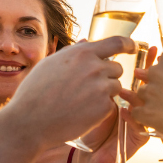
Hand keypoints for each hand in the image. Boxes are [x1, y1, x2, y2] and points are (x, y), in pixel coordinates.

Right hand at [4, 36, 134, 148]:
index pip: (117, 42)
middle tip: (89, 88)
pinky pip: (111, 105)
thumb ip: (73, 52)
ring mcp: (101, 88)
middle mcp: (95, 67)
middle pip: (117, 68)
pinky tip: (82, 112)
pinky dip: (101, 109)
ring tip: (82, 101)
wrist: (30, 121)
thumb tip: (87, 41)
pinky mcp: (104, 108)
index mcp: (83, 53)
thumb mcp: (50, 64)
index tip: (133, 47)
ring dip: (105, 93)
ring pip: (116, 87)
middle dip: (108, 76)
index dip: (128, 44)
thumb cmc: (35, 92)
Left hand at [89, 46, 156, 162]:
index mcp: (126, 91)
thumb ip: (84, 66)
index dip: (146, 59)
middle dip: (148, 77)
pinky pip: (143, 126)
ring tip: (125, 92)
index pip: (140, 71)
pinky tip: (123, 112)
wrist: (82, 153)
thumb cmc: (81, 121)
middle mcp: (136, 105)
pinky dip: (134, 118)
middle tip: (145, 68)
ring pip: (148, 106)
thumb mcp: (81, 89)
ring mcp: (139, 120)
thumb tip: (83, 39)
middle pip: (150, 87)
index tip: (148, 47)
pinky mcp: (138, 138)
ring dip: (138, 97)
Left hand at [129, 49, 162, 145]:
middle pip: (150, 77)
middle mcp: (158, 71)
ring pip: (142, 95)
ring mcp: (151, 91)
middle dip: (159, 88)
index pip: (162, 61)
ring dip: (152, 103)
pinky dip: (147, 119)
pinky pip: (138, 113)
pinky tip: (161, 122)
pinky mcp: (147, 112)